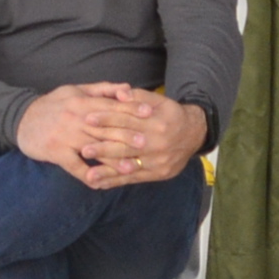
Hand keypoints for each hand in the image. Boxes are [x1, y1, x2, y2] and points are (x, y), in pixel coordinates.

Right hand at [14, 85, 149, 189]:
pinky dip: (87, 175)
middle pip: (105, 128)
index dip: (131, 108)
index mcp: (82, 102)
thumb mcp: (76, 90)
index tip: (150, 113)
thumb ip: (103, 89)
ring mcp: (65, 136)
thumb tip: (128, 88)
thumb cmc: (54, 104)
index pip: (111, 105)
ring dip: (113, 159)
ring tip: (132, 167)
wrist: (21, 119)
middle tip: (148, 143)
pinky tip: (100, 184)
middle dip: (127, 135)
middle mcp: (75, 118)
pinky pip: (74, 166)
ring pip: (94, 148)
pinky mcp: (56, 152)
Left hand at [78, 89, 206, 186]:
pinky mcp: (158, 174)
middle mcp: (158, 144)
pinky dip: (116, 182)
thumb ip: (138, 97)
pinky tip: (101, 184)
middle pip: (127, 146)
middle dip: (104, 149)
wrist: (194, 134)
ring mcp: (158, 162)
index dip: (107, 119)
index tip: (88, 119)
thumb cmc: (170, 114)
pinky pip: (134, 179)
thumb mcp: (158, 101)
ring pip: (129, 166)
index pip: (127, 121)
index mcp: (156, 123)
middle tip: (84, 150)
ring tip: (90, 174)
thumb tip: (118, 93)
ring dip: (108, 171)